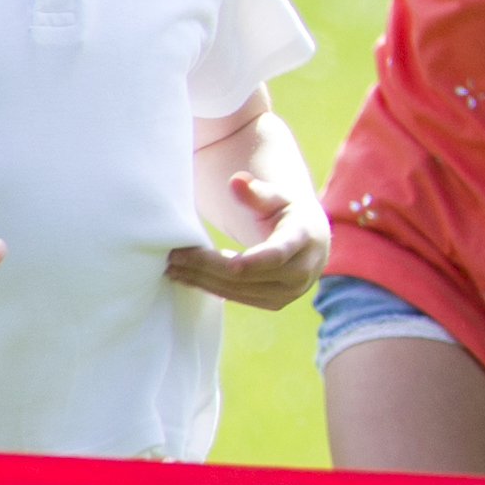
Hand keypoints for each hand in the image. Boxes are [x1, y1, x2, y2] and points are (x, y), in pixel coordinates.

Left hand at [166, 173, 328, 309]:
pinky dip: (211, 287)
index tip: (228, 263)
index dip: (253, 261)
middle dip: (207, 266)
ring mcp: (289, 292)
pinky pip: (239, 298)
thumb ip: (255, 192)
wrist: (310, 240)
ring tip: (173, 268)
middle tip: (174, 255)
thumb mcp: (275, 197)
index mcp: (303, 239)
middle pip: (247, 275)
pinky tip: (188, 277)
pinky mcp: (275, 303)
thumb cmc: (287, 212)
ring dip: (203, 280)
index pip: (278, 254)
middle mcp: (301, 271)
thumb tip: (237, 181)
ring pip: (239, 290)